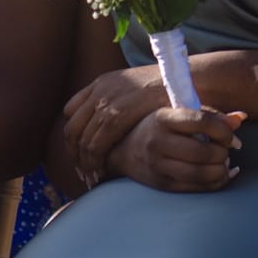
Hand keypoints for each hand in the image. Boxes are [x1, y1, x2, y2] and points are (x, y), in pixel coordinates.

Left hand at [64, 64, 167, 183]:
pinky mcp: (117, 112)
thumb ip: (117, 102)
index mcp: (101, 82)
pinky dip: (95, 161)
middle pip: (72, 128)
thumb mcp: (135, 91)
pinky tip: (102, 172)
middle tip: (84, 172)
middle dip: (75, 154)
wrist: (186, 80)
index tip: (79, 154)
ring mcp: (107, 99)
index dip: (73, 136)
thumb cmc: (166, 91)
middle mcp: (100, 90)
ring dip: (85, 162)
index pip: (71, 112)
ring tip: (93, 177)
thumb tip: (102, 124)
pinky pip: (96, 142)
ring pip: (83, 139)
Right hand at [105, 107, 244, 192]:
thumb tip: (241, 118)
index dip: (223, 130)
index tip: (232, 136)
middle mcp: (158, 142)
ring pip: (200, 174)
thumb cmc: (161, 125)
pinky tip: (222, 175)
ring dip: (221, 170)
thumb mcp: (179, 113)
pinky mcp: (162, 185)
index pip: (201, 121)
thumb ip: (210, 115)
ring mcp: (158, 166)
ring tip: (224, 162)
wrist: (125, 148)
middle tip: (228, 150)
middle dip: (223, 153)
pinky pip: (196, 188)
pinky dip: (215, 183)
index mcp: (164, 118)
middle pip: (202, 152)